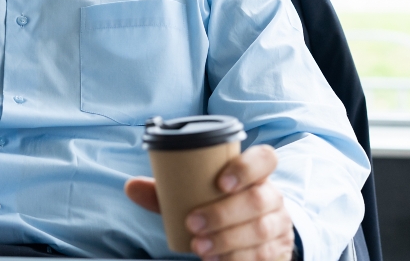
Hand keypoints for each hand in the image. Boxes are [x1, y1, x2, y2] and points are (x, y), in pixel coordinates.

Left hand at [125, 145, 294, 260]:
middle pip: (258, 199)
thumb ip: (169, 191)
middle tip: (193, 224)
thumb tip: (131, 187)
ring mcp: (279, 224)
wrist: (255, 234)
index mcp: (256, 174)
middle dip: (223, 214)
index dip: (246, 167)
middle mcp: (272, 196)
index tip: (220, 182)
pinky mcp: (278, 250)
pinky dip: (238, 259)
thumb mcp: (199, 195)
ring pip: (261, 230)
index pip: (264, 158)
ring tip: (200, 247)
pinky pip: (264, 255)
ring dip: (228, 240)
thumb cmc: (221, 206)